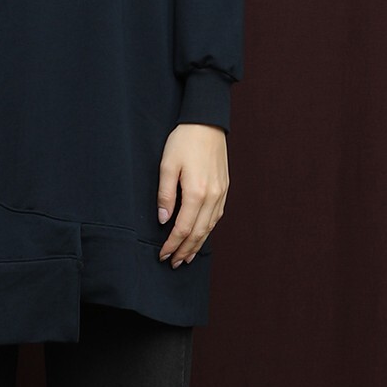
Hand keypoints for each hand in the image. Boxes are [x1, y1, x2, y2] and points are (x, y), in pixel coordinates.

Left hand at [157, 124, 228, 266]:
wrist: (206, 122)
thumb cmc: (184, 141)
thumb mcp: (167, 165)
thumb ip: (165, 195)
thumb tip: (163, 220)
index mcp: (197, 192)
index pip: (183, 228)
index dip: (172, 244)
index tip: (163, 255)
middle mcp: (212, 196)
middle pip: (198, 232)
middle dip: (185, 250)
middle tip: (173, 263)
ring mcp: (221, 193)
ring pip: (209, 227)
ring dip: (198, 244)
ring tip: (187, 257)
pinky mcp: (224, 188)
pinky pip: (216, 216)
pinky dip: (207, 230)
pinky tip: (200, 236)